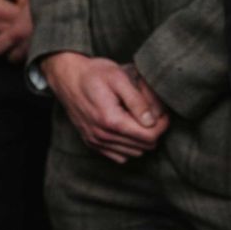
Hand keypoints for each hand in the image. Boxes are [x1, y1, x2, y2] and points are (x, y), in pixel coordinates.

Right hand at [0, 0, 30, 59]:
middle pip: (19, 34)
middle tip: (33, 11)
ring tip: (22, 16)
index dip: (33, 12)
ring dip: (17, 30)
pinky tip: (10, 21)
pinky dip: (7, 32)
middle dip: (28, 24)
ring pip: (9, 39)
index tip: (35, 2)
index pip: (25, 21)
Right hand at [41, 52, 167, 162]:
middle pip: (144, 147)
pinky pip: (118, 156)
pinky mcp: (91, 143)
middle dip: (153, 131)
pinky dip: (128, 146)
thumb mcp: (119, 77)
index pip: (149, 137)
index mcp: (111, 120)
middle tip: (152, 113)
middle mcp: (102, 136)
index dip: (162, 125)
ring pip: (133, 153)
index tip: (163, 113)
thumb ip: (137, 100)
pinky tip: (127, 129)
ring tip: (139, 119)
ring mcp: (96, 142)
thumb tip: (153, 121)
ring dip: (141, 139)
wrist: (66, 76)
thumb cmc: (93, 73)